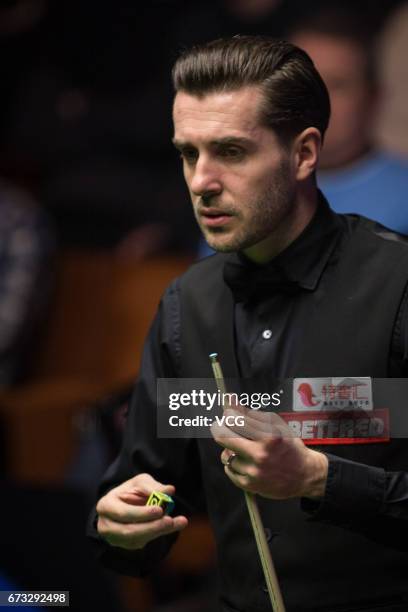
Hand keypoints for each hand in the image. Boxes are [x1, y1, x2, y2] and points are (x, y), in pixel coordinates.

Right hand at [96, 473, 187, 549]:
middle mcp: (107, 525)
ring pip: (137, 539)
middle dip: (151, 527)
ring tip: (174, 522)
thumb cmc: (131, 491)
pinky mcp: (126, 545)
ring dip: (156, 532)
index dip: (141, 513)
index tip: (159, 510)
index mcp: (106, 505)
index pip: (122, 513)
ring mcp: (115, 538)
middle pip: (129, 531)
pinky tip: (171, 526)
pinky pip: (143, 542)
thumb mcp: (139, 483)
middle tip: (169, 521)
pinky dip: (158, 534)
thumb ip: (152, 486)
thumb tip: (170, 490)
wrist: (125, 503)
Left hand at [211, 405, 327, 499]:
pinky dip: (233, 464)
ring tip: (241, 449)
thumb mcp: (277, 425)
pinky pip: (229, 470)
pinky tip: (243, 461)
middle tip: (220, 427)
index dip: (228, 415)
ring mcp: (254, 472)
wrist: (305, 476)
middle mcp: (260, 455)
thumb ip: (252, 415)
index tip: (228, 414)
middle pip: (223, 437)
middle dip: (219, 428)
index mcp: (269, 436)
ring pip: (225, 455)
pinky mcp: (249, 485)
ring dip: (230, 450)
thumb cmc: (290, 447)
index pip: (235, 421)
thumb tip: (231, 402)